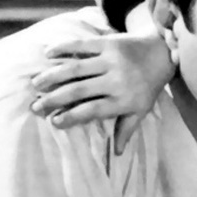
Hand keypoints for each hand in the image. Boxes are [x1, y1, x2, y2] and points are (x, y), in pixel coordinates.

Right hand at [29, 32, 174, 153]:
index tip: (53, 122)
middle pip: (79, 91)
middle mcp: (116, 81)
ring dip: (53, 75)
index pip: (92, 111)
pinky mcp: (108, 43)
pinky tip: (47, 53)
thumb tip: (116, 153)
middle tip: (35, 106)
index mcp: (123, 100)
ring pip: (76, 69)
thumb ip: (126, 129)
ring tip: (35, 84)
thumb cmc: (147, 87)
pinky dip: (63, 48)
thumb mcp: (141, 110)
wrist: (160, 53)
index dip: (72, 116)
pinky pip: (82, 45)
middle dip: (54, 99)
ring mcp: (111, 60)